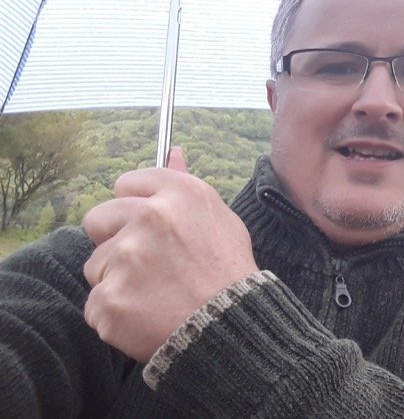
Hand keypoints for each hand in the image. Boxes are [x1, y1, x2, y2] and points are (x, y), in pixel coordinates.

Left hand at [82, 147, 258, 361]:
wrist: (232, 330)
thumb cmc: (229, 274)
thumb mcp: (219, 219)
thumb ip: (186, 184)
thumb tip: (174, 151)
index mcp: (179, 194)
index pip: (128, 183)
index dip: (136, 206)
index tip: (149, 227)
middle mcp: (149, 218)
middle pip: (98, 218)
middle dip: (114, 240)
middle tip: (148, 264)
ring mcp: (125, 259)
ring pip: (96, 265)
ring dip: (116, 280)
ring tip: (154, 296)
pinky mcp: (109, 299)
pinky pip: (96, 304)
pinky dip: (115, 315)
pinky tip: (145, 318)